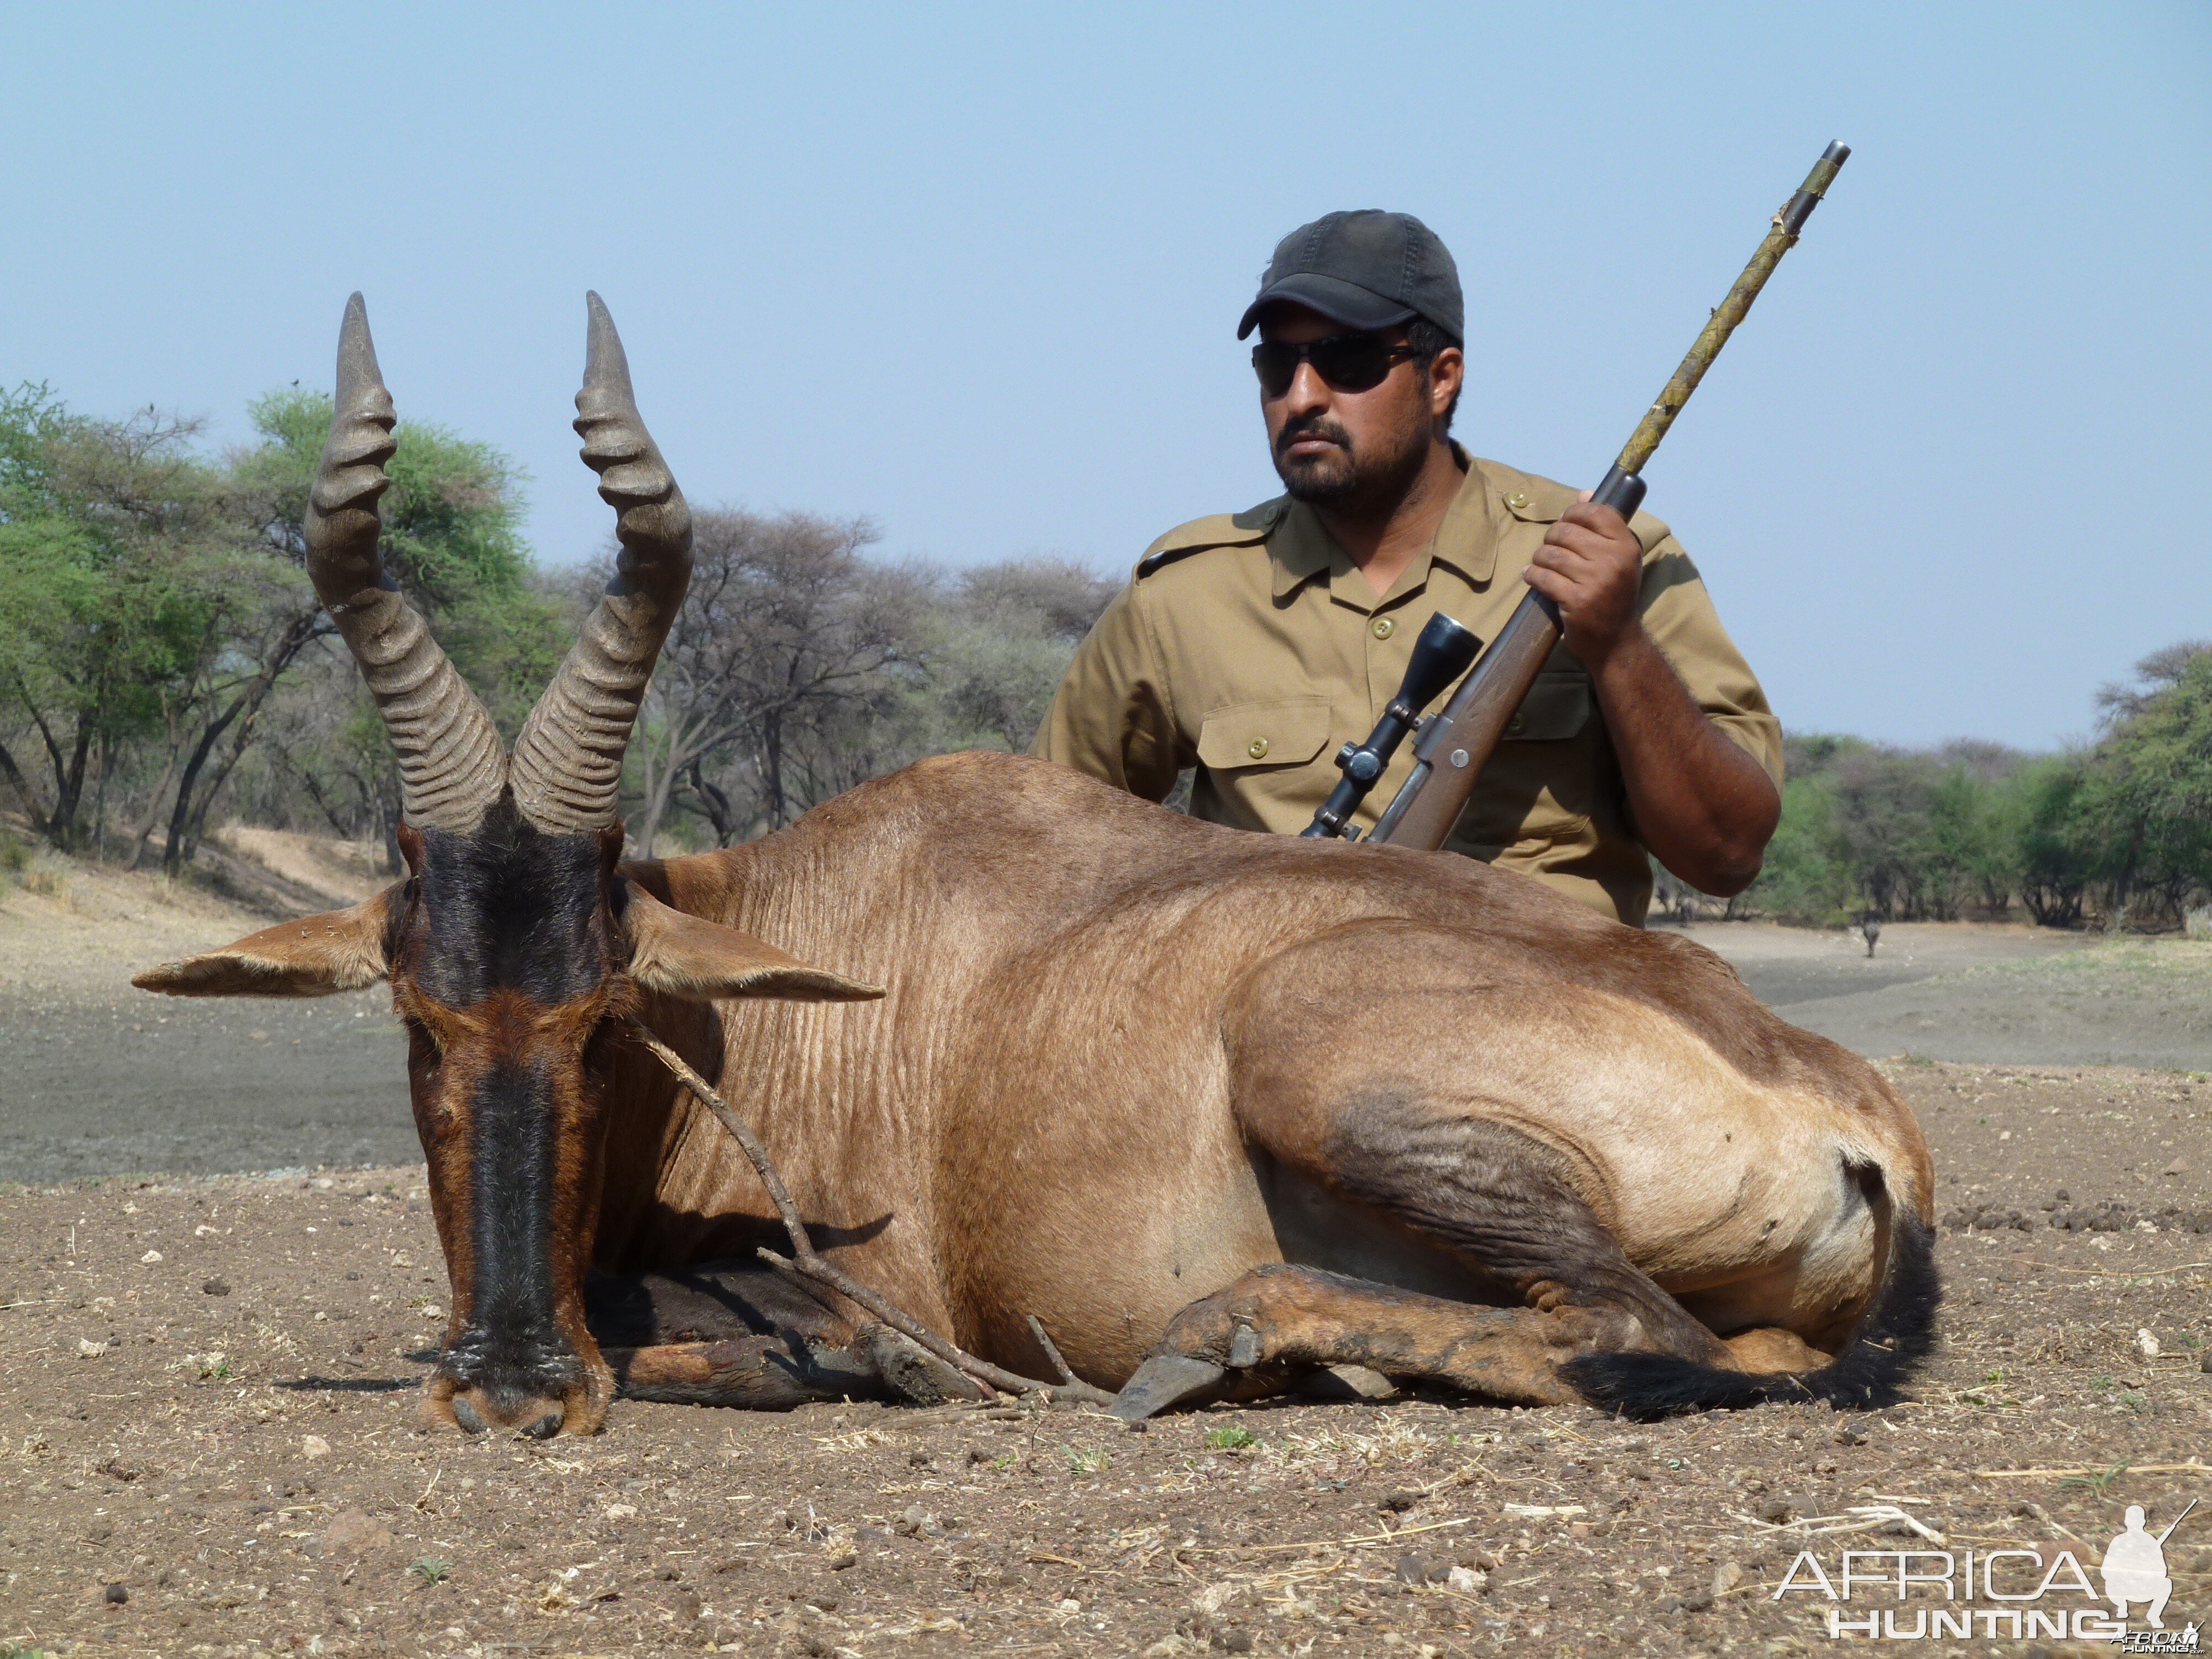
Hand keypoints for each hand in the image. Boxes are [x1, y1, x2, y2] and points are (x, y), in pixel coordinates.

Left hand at [1521, 496, 1643, 665]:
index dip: (1574, 512)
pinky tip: (1531, 575)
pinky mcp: (1576, 601)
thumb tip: (1585, 493)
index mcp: (1627, 546)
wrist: (1616, 640)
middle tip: (1550, 547)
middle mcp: (1614, 561)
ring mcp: (1595, 581)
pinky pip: (1542, 577)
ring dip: (1540, 557)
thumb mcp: (1619, 558)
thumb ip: (1603, 526)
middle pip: (1567, 532)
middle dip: (1552, 537)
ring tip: (1541, 563)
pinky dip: (1532, 575)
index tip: (1565, 522)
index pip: (1595, 512)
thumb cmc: (1615, 594)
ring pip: (1551, 554)